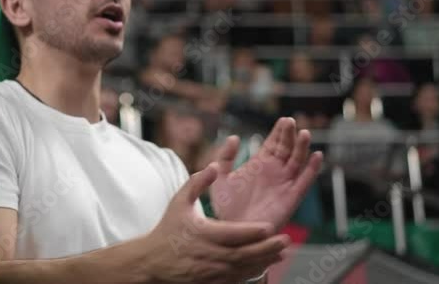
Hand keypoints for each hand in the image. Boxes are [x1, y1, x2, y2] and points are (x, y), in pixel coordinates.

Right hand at [131, 164, 287, 283]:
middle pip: (243, 254)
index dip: (252, 231)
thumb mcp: (178, 201)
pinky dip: (252, 272)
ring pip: (243, 268)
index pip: (232, 234)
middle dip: (266, 248)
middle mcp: (208, 255)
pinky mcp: (212, 282)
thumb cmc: (168, 228)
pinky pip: (237, 278)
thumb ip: (197, 182)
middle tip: (285, 240)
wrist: (153, 260)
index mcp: (202, 234)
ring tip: (281, 253)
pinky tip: (264, 265)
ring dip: (263, 261)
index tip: (269, 226)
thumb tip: (214, 166)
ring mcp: (211, 271)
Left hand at [211, 117, 323, 230]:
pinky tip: (317, 156)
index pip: (273, 143)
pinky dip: (312, 169)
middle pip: (287, 148)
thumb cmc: (226, 207)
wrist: (233, 231)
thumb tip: (234, 136)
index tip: (283, 119)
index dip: (279, 132)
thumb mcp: (220, 176)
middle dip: (290, 135)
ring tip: (304, 133)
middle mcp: (274, 172)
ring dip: (302, 147)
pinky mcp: (291, 198)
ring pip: (297, 162)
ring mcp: (284, 184)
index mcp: (259, 165)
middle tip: (291, 121)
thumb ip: (225, 156)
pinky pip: (304, 181)